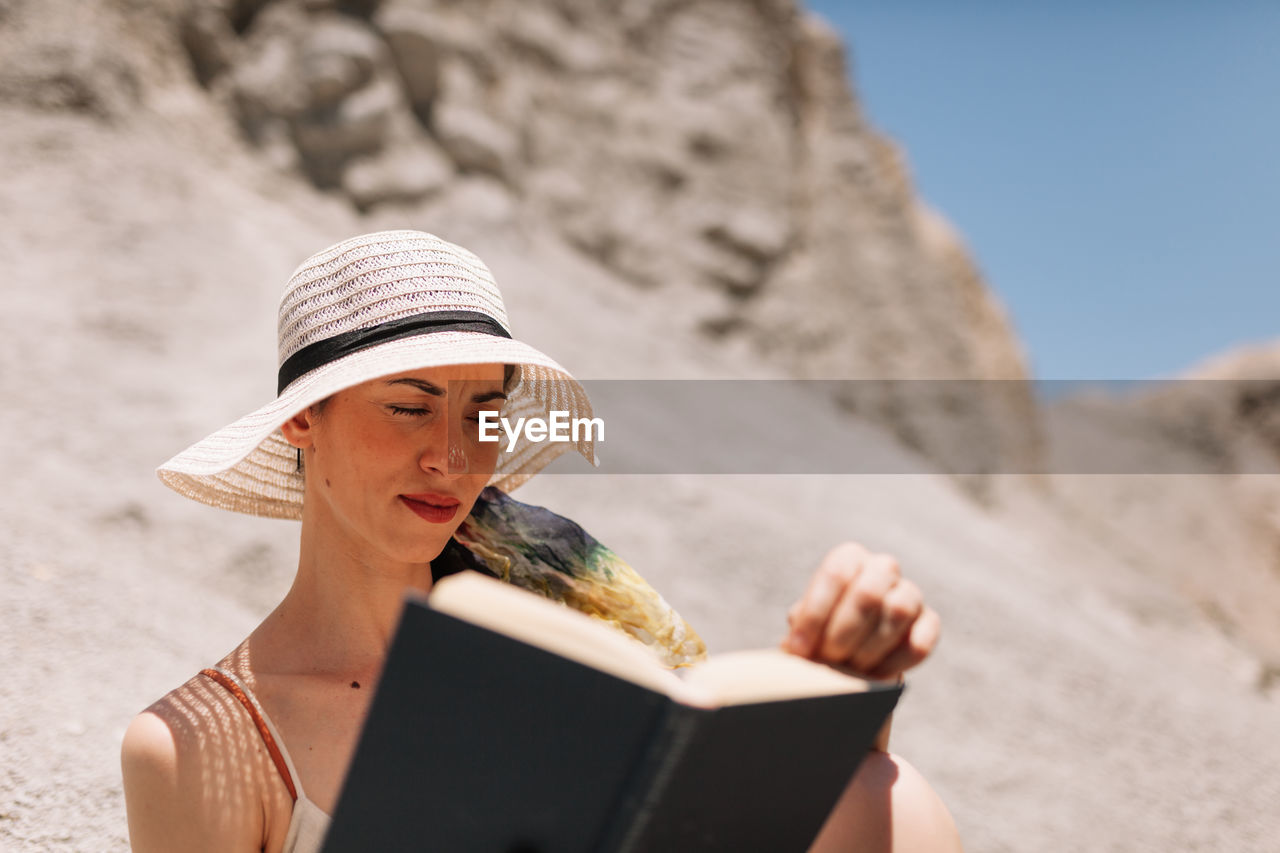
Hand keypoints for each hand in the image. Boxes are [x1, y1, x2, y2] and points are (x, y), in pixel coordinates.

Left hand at [783, 542, 939, 680]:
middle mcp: (883, 568)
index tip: (799, 648)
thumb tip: (796, 646)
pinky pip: (920, 642)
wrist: (850, 650)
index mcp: (850, 558)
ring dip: (870, 648)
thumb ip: (802, 628)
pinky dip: (896, 663)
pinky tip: (875, 677)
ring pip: (899, 612)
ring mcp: (910, 593)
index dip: (815, 613)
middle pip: (868, 593)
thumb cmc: (821, 631)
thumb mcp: (805, 623)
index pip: (836, 574)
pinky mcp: (929, 623)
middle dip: (843, 632)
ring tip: (850, 669)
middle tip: (828, 659)